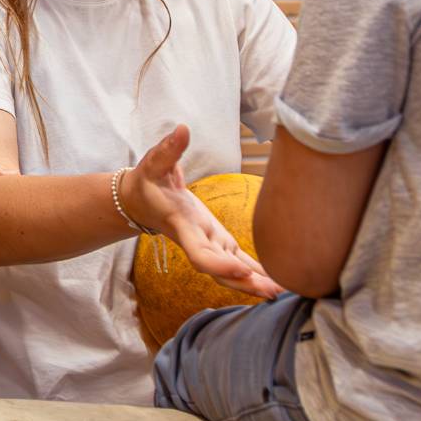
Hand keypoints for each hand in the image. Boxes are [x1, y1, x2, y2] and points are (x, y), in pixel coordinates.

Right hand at [123, 125, 282, 299]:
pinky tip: (276, 280)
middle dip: (244, 283)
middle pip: (220, 271)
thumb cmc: (147, 182)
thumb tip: (182, 129)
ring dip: (254, 282)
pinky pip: (237, 260)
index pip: (200, 254)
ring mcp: (208, 242)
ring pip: (231, 270)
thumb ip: (168, 149)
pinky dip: (255, 272)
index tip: (241, 270)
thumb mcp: (154, 164)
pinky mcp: (217, 239)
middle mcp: (197, 240)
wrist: (139, 200)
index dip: (219, 264)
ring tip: (282, 290)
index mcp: (183, 226)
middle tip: (272, 291)